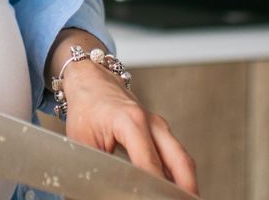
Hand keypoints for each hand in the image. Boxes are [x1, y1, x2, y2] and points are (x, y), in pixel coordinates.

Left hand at [61, 60, 198, 195]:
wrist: (92, 81)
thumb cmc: (86, 108)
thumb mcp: (82, 141)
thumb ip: (93, 168)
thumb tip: (92, 193)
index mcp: (130, 121)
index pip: (149, 163)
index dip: (152, 188)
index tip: (151, 199)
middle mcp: (152, 123)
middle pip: (180, 161)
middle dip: (186, 188)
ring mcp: (159, 127)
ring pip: (183, 160)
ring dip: (186, 183)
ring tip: (182, 199)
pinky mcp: (161, 133)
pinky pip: (177, 157)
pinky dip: (179, 176)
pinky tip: (173, 191)